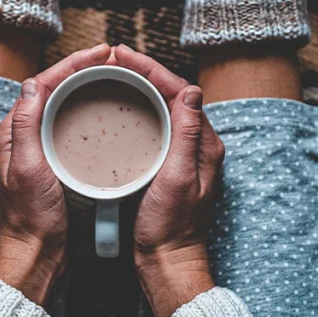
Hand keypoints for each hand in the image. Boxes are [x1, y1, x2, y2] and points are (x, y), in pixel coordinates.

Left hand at [0, 44, 112, 303]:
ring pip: (61, 103)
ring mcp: (36, 146)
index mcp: (10, 131)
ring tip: (111, 73)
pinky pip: (68, 122)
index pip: (42, 83)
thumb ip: (26, 126)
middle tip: (111, 57)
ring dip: (84, 84)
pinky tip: (104, 107)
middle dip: (81, 68)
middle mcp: (20, 134)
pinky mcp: (51, 159)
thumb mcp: (30, 169)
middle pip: (52, 88)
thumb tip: (33, 84)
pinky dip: (86, 107)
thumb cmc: (32, 217)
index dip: (72, 63)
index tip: (100, 52)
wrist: (36, 252)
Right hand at [113, 45, 224, 316]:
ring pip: (162, 106)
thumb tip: (192, 91)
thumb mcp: (178, 179)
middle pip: (171, 93)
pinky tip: (119, 105)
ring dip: (140, 85)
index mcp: (204, 143)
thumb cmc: (170, 227)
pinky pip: (155, 123)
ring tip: (113, 71)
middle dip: (143, 70)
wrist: (167, 261)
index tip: (122, 54)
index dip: (151, 68)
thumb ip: (187, 135)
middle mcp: (197, 144)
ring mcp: (183, 153)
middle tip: (113, 56)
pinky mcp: (168, 164)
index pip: (179, 91)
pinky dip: (137, 107)